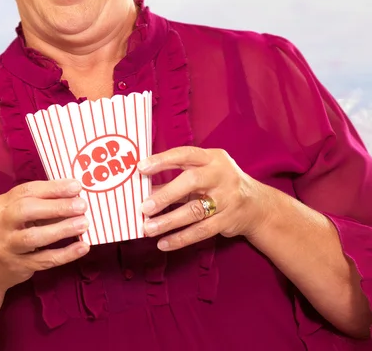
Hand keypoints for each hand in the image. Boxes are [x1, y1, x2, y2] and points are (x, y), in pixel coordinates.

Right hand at [0, 179, 89, 293]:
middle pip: (27, 211)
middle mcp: (0, 224)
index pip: (27, 191)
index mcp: (1, 205)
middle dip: (57, 206)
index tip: (76, 186)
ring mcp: (7, 247)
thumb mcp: (12, 214)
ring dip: (62, 229)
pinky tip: (82, 247)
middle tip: (81, 205)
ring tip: (84, 223)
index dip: (53, 187)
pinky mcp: (17, 267)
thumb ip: (37, 204)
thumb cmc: (5, 232)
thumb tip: (72, 196)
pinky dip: (65, 254)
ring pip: (34, 237)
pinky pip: (44, 260)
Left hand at [138, 146, 269, 250]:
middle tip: (144, 206)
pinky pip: (201, 231)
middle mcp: (221, 175)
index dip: (162, 160)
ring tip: (148, 228)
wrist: (257, 205)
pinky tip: (164, 243)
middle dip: (166, 194)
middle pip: (191, 181)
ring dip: (169, 221)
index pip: (185, 154)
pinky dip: (181, 238)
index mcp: (212, 158)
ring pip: (195, 210)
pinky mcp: (228, 220)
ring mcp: (227, 198)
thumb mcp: (202, 174)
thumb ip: (176, 179)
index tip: (140, 168)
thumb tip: (144, 189)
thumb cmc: (219, 184)